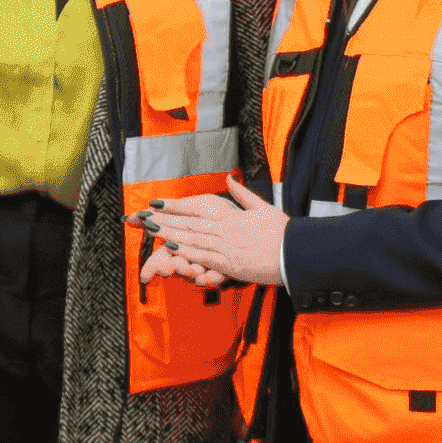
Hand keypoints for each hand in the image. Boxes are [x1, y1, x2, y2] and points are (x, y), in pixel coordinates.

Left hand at [124, 179, 287, 286]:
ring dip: (170, 235)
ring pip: (192, 239)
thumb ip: (242, 194)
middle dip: (166, 221)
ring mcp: (226, 247)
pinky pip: (203, 257)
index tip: (159, 204)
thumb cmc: (283, 232)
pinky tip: (171, 249)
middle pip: (189, 225)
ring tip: (151, 230)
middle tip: (145, 218)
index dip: (175, 208)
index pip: (197, 210)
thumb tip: (230, 178)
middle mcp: (225, 231)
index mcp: (231, 218)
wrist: (296, 252)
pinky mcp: (230, 264)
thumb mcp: (262, 207)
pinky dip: (185, 252)